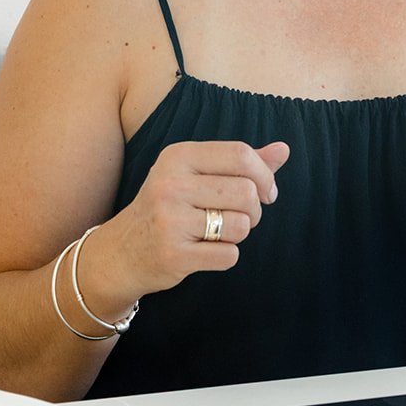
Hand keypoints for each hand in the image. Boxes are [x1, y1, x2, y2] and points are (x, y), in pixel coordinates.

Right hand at [83, 139, 289, 308]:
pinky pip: (229, 255)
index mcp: (178, 156)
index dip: (264, 176)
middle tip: (241, 217)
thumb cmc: (168, 207)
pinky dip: (226, 256)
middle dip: (254, 209)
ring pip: (241, 225)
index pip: (241, 155)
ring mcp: (170, 220)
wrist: (121, 252)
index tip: (266, 192)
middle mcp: (171, 184)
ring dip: (239, 233)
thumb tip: (284, 150)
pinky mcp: (173, 254)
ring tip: (219, 233)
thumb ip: (241, 162)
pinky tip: (204, 251)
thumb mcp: (196, 175)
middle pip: (246, 192)